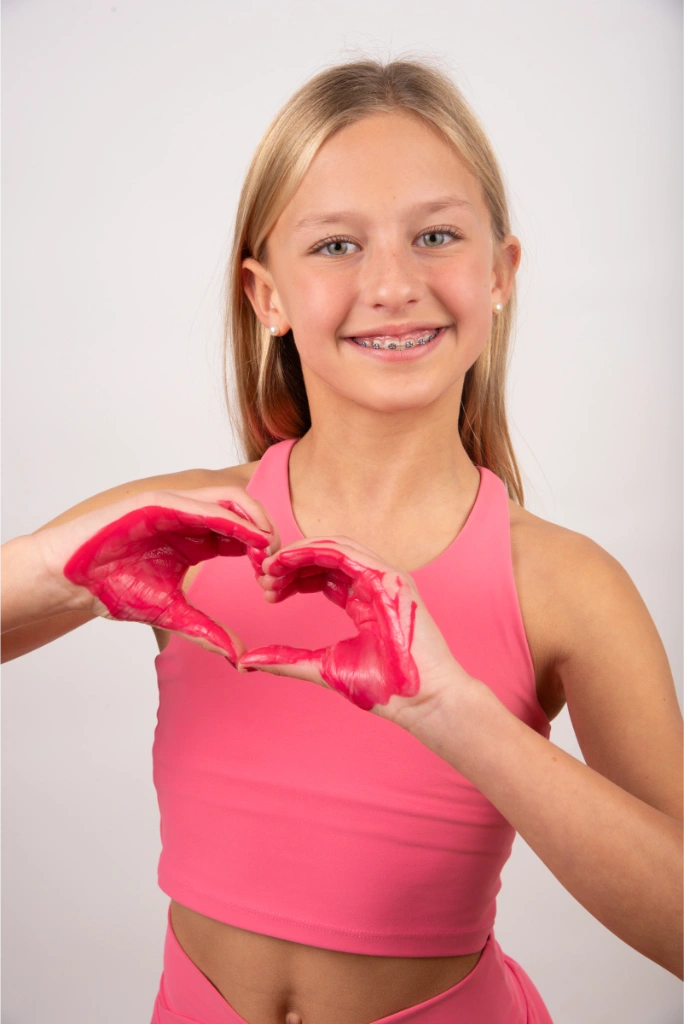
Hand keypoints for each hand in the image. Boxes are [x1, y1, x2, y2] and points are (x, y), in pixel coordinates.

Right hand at [37, 487, 278, 664]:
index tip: (272, 580)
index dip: (263, 553)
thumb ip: (206, 631)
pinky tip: (247, 536)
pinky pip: (201, 505)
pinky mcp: (157, 502)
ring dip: (255, 520)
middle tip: (278, 563)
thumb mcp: (171, 613)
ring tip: (268, 547)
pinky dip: (229, 518)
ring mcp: (174, 506)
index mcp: (196, 540)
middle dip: (267, 534)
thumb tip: (240, 657)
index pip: (243, 535)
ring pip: (229, 499)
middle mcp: (190, 518)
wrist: (70, 581)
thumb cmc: (112, 589)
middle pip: (244, 512)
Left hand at [239, 536, 477, 727]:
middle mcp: (375, 583)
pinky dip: (313, 551)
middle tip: (262, 578)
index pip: (324, 574)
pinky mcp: (389, 578)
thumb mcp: (323, 668)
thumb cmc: (384, 689)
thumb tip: (246, 662)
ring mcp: (385, 577)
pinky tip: (288, 562)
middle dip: (291, 563)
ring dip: (298, 553)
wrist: (421, 702)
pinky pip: (345, 552)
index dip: (293, 576)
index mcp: (364, 601)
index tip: (267, 590)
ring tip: (271, 570)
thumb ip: (288, 660)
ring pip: (334, 546)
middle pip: (326, 556)